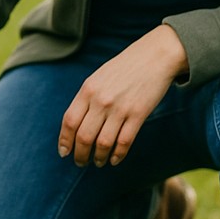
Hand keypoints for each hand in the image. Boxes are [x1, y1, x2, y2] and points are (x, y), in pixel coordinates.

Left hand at [59, 25, 188, 167]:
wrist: (155, 56)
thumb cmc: (125, 67)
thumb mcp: (99, 78)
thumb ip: (87, 98)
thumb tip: (76, 125)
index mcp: (88, 90)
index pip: (69, 121)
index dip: (65, 140)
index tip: (64, 152)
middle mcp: (101, 100)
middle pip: (84, 136)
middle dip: (80, 154)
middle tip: (80, 162)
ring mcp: (120, 108)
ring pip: (103, 143)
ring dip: (98, 157)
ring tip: (97, 162)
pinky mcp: (138, 114)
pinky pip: (124, 142)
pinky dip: (118, 155)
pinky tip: (114, 160)